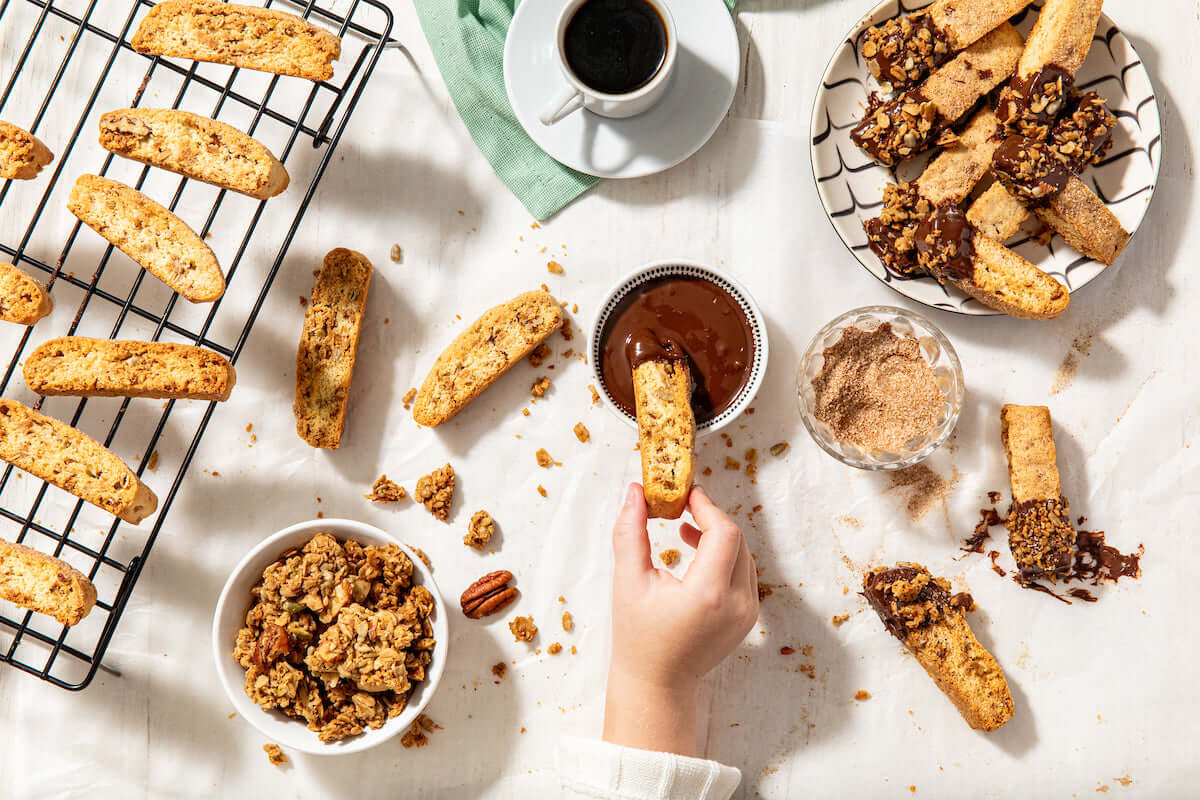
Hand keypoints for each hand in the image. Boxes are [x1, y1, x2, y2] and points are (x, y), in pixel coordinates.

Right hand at [602, 483, 758, 754]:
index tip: (685, 495)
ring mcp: (747, 613)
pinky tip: (697, 555)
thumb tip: (635, 491)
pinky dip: (724, 557)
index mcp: (708, 595)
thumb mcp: (628, 581)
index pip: (724, 533)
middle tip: (681, 507)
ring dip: (717, 536)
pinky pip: (743, 573)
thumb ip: (631, 532)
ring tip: (683, 530)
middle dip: (710, 518)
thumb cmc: (638, 635)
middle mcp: (736, 604)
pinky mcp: (748, 618)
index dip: (706, 507)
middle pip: (736, 540)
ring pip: (743, 555)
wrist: (657, 683)